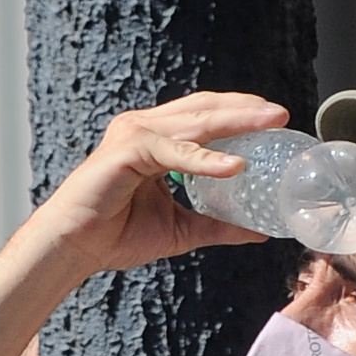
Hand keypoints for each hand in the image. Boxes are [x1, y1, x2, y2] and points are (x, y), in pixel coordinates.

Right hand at [27, 94, 290, 279]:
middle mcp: (144, 128)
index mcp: (156, 139)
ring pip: (195, 122)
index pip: (205, 115)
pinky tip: (236, 165)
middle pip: (204, 108)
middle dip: (246, 109)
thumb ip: (218, 224)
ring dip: (237, 121)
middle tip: (282, 115)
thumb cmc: (116, 235)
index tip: (276, 121)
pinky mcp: (127, 150)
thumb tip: (259, 232)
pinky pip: (175, 152)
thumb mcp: (182, 228)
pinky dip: (206, 159)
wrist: (74, 247)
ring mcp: (134, 134)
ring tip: (270, 123)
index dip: (241, 114)